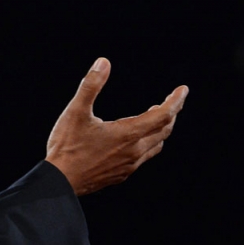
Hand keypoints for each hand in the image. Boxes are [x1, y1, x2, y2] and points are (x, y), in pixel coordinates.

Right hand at [45, 58, 187, 195]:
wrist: (60, 182)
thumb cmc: (67, 147)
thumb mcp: (75, 112)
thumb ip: (91, 86)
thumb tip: (103, 62)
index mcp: (128, 134)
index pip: (163, 115)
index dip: (175, 101)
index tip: (183, 90)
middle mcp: (134, 151)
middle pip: (163, 130)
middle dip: (171, 114)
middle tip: (171, 101)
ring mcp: (128, 165)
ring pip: (155, 145)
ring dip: (160, 130)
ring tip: (154, 118)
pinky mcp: (120, 175)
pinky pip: (143, 158)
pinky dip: (148, 144)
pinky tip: (134, 141)